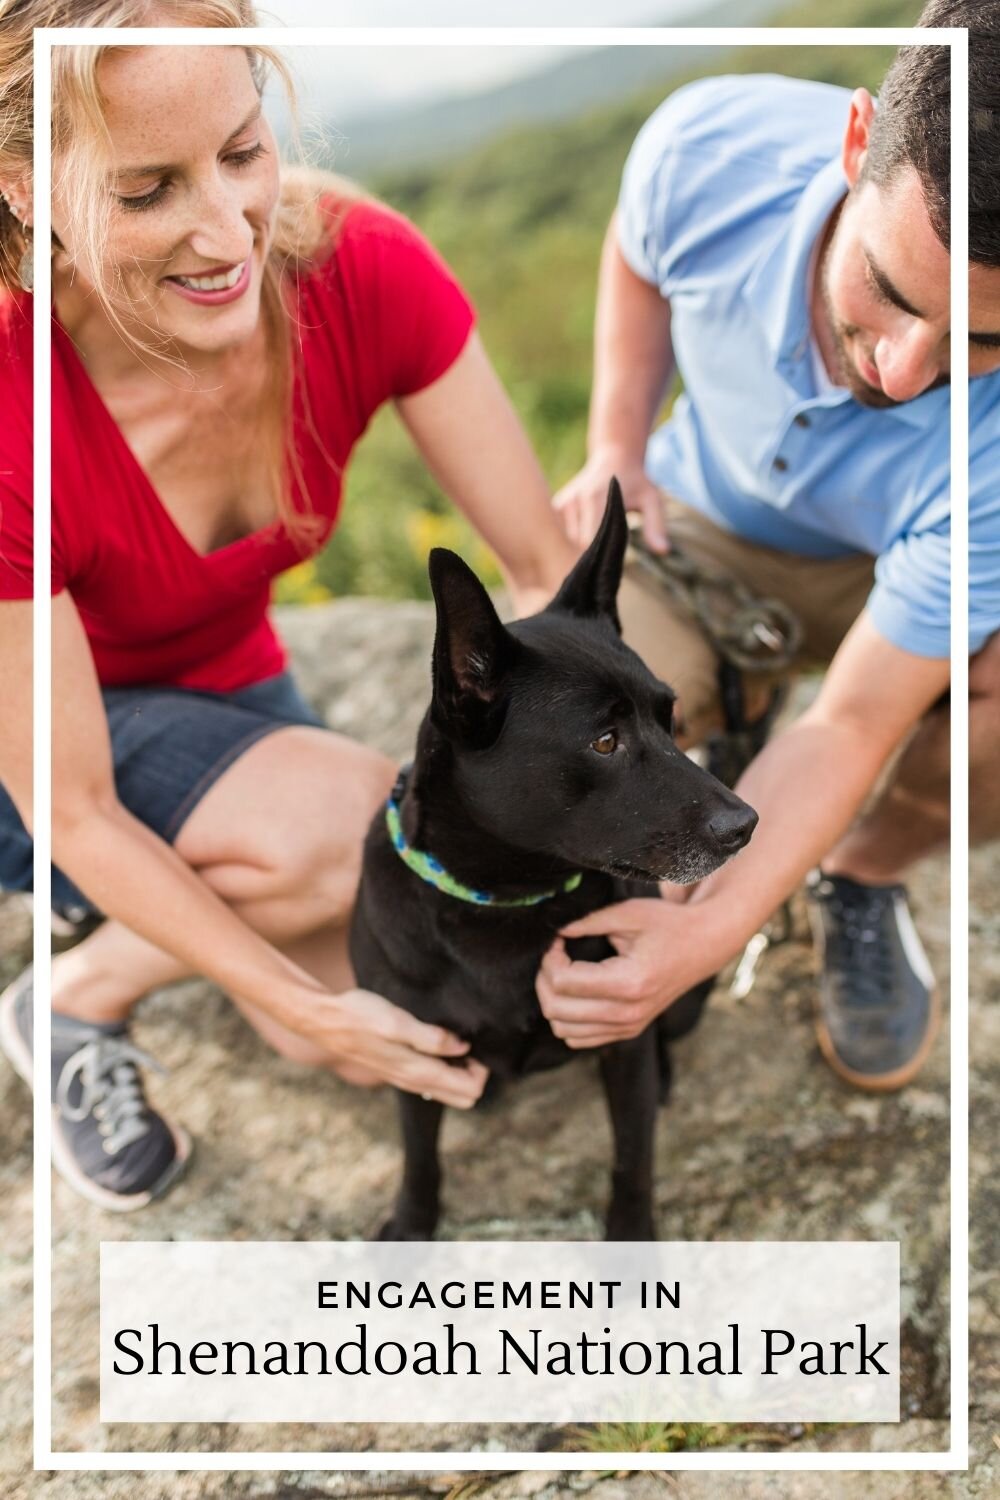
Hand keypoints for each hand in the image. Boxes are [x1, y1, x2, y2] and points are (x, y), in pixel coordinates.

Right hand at [305, 987, 489, 1108]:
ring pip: (448, 1090)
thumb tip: (463, 1046)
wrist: (326, 1021)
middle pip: (464, 1096)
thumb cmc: (361, 1016)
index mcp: (419, 1072)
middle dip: (475, 1073)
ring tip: (456, 1040)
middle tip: (469, 1043)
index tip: (475, 1043)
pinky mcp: (398, 1070)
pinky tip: (438, 1043)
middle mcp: (415, 1081)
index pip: (470, 1090)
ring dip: (460, 1070)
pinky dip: (444, 1067)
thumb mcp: (397, 1021)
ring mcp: (406, 1078)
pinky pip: (432, 1080)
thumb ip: (431, 1038)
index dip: (481, 1068)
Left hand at [536, 898, 726, 1047]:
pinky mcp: (629, 1031)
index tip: (557, 941)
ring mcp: (629, 1027)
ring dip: (552, 1001)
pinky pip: (580, 1039)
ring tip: (562, 973)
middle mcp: (627, 1013)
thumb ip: (587, 922)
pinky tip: (576, 992)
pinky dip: (567, 1019)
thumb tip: (555, 932)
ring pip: (563, 1031)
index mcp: (628, 983)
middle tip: (554, 955)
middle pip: (557, 1011)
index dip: (550, 958)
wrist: (704, 944)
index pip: (563, 983)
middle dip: (544, 980)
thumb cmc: (669, 925)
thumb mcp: (628, 913)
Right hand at [552, 447, 667, 552]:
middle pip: (576, 545)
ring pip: (566, 543)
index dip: (599, 556)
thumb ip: (656, 526)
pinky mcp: (555, 507)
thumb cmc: (636, 481)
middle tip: (608, 557)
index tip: (612, 561)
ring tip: (598, 544)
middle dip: (591, 555)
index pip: (588, 542)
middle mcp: (573, 501)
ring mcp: (561, 504)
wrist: (615, 456)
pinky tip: (587, 536)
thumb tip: (663, 552)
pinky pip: (560, 536)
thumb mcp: (652, 500)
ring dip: (579, 548)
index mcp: (594, 499)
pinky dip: (571, 541)